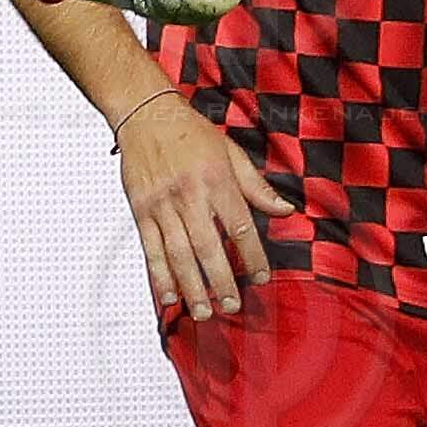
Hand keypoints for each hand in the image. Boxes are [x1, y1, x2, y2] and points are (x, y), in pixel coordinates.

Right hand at [120, 95, 288, 321]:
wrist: (145, 114)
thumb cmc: (190, 133)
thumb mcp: (230, 153)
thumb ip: (256, 186)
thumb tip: (285, 211)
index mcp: (216, 180)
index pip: (239, 226)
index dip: (252, 255)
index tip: (261, 277)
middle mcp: (189, 195)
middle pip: (208, 247)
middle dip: (222, 281)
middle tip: (232, 305)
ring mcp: (162, 205)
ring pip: (179, 254)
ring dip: (192, 287)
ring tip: (203, 312)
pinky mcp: (141, 211)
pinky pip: (151, 250)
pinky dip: (160, 276)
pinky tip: (169, 296)